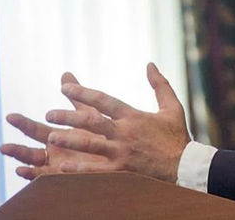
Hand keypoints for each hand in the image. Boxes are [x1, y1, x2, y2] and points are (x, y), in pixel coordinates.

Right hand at [0, 72, 106, 179]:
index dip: (23, 124)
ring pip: (37, 163)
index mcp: (59, 137)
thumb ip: (78, 97)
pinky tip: (23, 170)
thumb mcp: (91, 114)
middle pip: (32, 147)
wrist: (127, 153)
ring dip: (20, 157)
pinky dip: (35, 175)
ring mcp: (62, 166)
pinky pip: (51, 178)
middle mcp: (57, 152)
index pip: (37, 130)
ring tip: (6, 148)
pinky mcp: (70, 177)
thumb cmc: (108, 134)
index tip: (9, 117)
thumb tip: (65, 74)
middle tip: (3, 135)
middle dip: (17, 140)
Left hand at [44, 63, 190, 182]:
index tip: (65, 87)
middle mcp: (125, 132)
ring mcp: (122, 152)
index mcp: (133, 116)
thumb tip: (150, 64)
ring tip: (51, 136)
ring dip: (69, 139)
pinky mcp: (122, 170)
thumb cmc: (177, 136)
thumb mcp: (172, 107)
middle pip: (91, 121)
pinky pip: (96, 170)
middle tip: (49, 113)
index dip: (83, 92)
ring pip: (90, 144)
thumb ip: (160, 85)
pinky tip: (62, 167)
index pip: (103, 100)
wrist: (186, 166)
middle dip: (68, 116)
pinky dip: (79, 169)